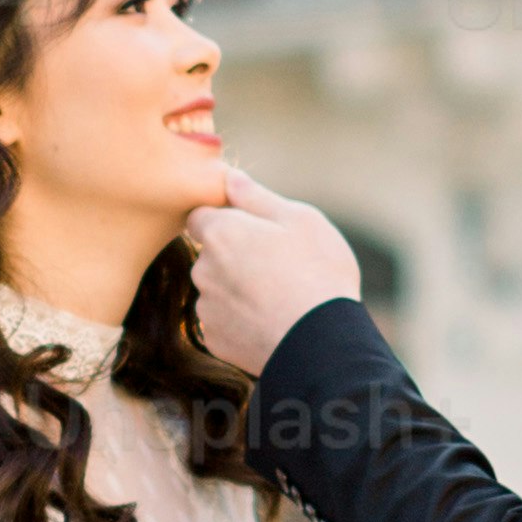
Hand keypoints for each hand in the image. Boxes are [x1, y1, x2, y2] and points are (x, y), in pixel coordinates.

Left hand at [182, 163, 363, 378]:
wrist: (320, 344)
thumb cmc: (317, 273)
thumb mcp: (300, 220)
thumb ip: (257, 197)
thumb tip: (230, 177)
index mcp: (220, 233)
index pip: (200, 215)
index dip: (225, 218)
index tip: (254, 228)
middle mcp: (203, 269)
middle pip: (210, 254)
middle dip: (234, 255)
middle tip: (279, 265)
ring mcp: (206, 307)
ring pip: (217, 289)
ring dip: (238, 289)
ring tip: (280, 297)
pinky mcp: (215, 340)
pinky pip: (224, 321)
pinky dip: (242, 319)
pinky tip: (272, 322)